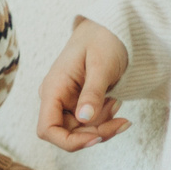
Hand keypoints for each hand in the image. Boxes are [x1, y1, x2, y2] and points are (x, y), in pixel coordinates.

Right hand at [37, 19, 130, 151]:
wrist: (109, 28)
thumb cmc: (102, 40)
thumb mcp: (101, 66)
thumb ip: (92, 93)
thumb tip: (84, 119)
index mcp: (53, 88)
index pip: (47, 129)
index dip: (69, 141)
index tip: (96, 138)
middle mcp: (55, 98)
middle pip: (68, 133)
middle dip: (96, 133)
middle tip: (123, 122)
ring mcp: (66, 101)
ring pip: (81, 130)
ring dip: (103, 125)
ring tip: (118, 103)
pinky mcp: (78, 102)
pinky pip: (89, 121)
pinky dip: (105, 119)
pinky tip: (115, 102)